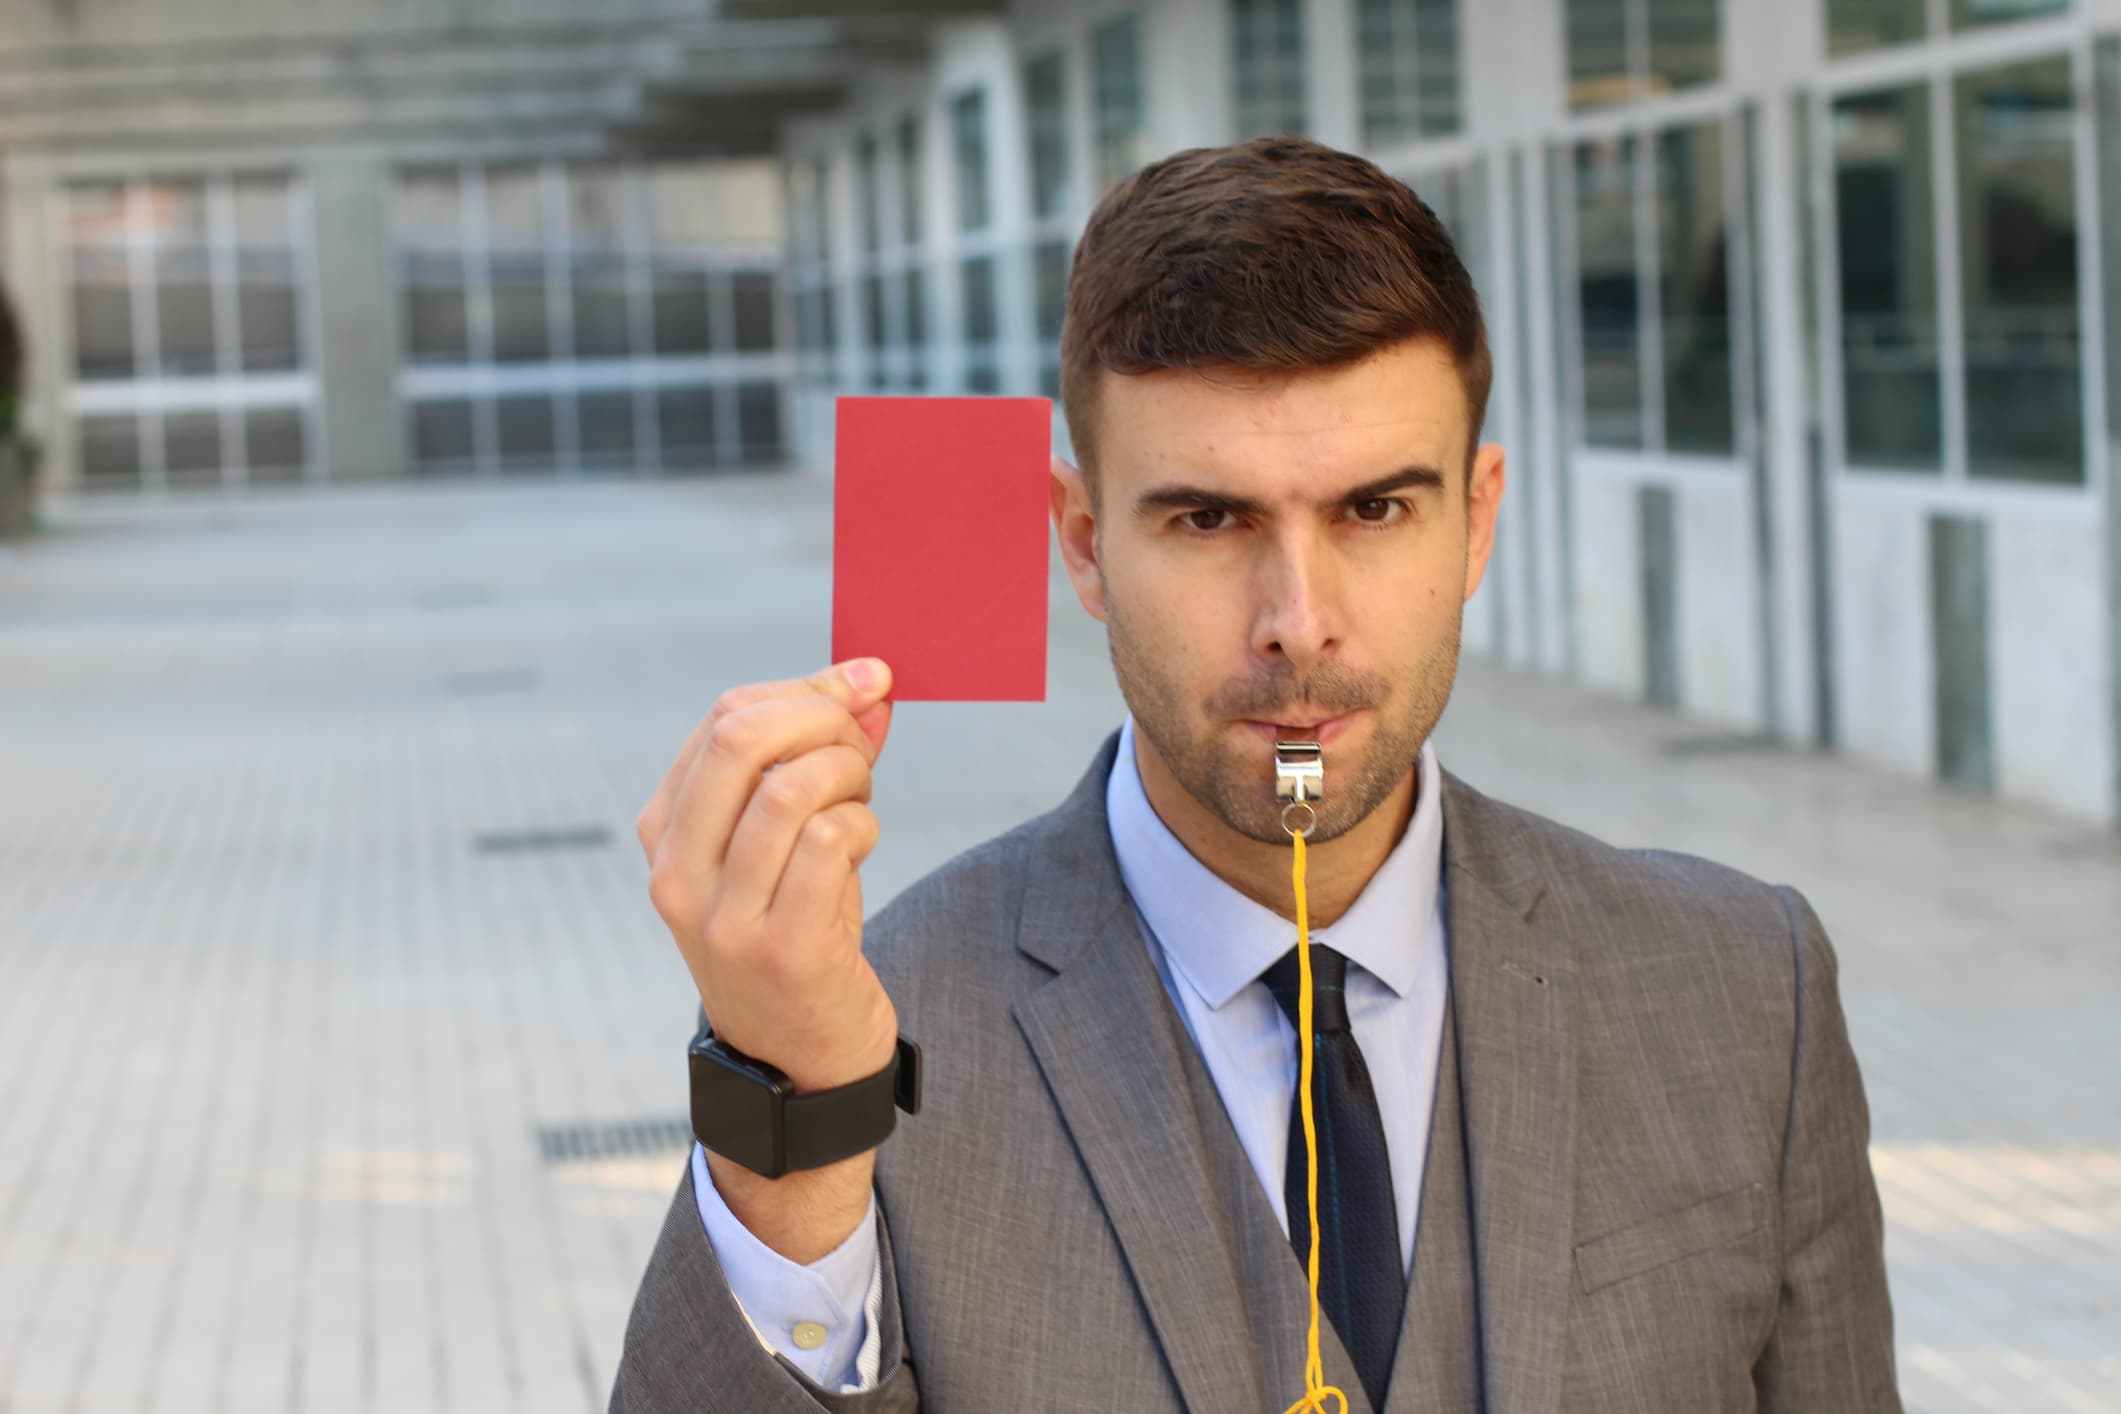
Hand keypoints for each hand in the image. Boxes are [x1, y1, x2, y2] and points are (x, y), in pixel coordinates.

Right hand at [638, 658, 898, 1096]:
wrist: (797, 1063)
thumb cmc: (798, 931)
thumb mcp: (790, 840)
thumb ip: (821, 757)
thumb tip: (870, 682)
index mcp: (666, 832)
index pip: (725, 716)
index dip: (806, 687)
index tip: (864, 686)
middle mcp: (678, 873)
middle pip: (740, 737)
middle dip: (824, 717)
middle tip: (864, 742)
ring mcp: (724, 916)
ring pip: (791, 788)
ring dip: (849, 774)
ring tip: (862, 798)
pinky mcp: (781, 950)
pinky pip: (829, 841)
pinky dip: (862, 823)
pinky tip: (863, 844)